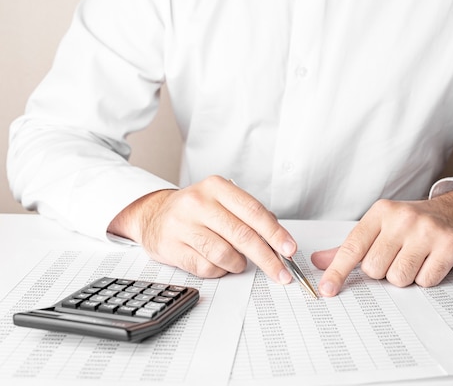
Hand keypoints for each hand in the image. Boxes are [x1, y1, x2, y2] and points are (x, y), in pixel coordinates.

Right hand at [107, 175, 296, 283]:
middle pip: (243, 235)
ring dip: (238, 265)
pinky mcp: (171, 246)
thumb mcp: (222, 201)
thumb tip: (279, 240)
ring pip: (225, 254)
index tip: (289, 249)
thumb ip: (250, 216)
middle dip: (267, 258)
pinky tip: (218, 264)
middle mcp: (198, 202)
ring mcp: (182, 224)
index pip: (254, 212)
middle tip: (281, 273)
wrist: (154, 214)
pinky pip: (206, 267)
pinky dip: (219, 271)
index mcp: (216, 187)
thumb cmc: (196, 209)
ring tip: (238, 263)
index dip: (275, 233)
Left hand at [311, 188, 452, 295]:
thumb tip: (319, 261)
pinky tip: (431, 262)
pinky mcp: (448, 245)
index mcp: (381, 212)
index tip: (327, 289)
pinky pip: (425, 281)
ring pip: (399, 278)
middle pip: (375, 269)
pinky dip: (426, 278)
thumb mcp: (381, 226)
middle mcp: (402, 219)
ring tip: (415, 259)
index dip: (338, 271)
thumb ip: (351, 246)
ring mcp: (427, 231)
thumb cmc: (414, 224)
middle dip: (383, 271)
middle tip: (397, 257)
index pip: (352, 247)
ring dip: (405, 277)